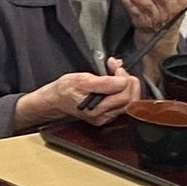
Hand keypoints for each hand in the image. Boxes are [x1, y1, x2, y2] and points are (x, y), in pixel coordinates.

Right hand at [13, 61, 139, 130]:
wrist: (55, 100)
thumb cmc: (64, 90)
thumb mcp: (81, 80)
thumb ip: (103, 82)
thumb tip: (122, 80)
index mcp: (96, 109)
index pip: (124, 95)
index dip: (124, 78)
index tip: (116, 68)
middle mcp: (103, 116)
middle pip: (131, 99)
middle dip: (129, 81)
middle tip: (119, 71)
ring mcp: (106, 117)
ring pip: (130, 102)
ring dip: (127, 86)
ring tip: (117, 75)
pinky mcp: (108, 116)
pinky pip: (124, 104)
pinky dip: (124, 91)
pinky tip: (116, 84)